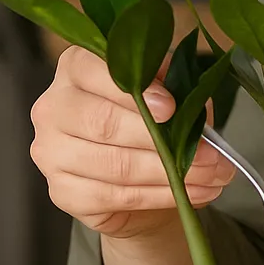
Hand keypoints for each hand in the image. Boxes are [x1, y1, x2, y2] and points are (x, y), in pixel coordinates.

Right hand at [29, 45, 234, 241]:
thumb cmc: (149, 119)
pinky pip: (113, 196)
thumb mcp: (166, 90)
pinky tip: (189, 194)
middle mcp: (54, 107)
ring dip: (170, 172)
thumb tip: (195, 103)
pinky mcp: (62, 191)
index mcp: (75, 68)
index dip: (134, 89)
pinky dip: (158, 196)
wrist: (134, 173)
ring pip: (113, 163)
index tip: (170, 107)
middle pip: (102, 122)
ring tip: (212, 174)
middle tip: (210, 153)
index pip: (93, 70)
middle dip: (163, 140)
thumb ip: (176, 86)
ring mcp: (52, 152)